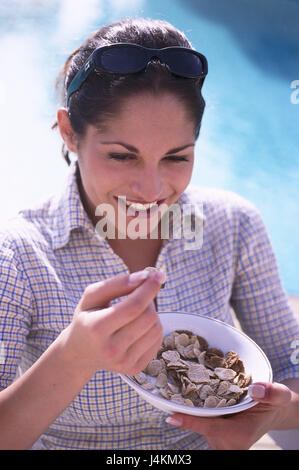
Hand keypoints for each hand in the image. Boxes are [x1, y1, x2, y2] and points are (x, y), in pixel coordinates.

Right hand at [60, 269, 163, 375]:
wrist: (79, 353)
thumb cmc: (87, 318)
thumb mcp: (91, 296)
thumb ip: (116, 284)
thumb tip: (145, 277)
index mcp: (97, 329)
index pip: (133, 307)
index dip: (149, 289)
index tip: (158, 274)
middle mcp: (111, 350)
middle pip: (148, 317)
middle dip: (148, 300)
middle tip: (138, 296)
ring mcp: (124, 363)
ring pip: (156, 328)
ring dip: (151, 314)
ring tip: (135, 313)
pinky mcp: (134, 369)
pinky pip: (157, 341)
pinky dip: (152, 328)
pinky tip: (138, 327)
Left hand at [166, 382, 291, 449]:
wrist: (271, 410)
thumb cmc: (274, 402)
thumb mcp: (280, 395)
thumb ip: (272, 393)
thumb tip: (257, 389)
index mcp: (241, 434)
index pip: (211, 428)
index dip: (191, 422)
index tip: (171, 417)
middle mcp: (229, 442)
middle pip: (201, 424)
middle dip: (188, 410)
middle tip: (172, 392)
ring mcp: (221, 442)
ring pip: (199, 423)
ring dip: (192, 408)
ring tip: (185, 387)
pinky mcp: (215, 437)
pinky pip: (201, 422)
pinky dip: (196, 410)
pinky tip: (194, 395)